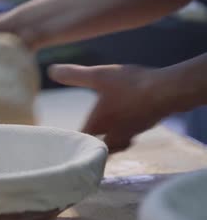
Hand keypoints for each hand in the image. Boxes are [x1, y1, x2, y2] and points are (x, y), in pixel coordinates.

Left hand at [48, 64, 171, 152]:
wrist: (168, 91)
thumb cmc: (130, 85)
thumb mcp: (99, 76)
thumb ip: (75, 75)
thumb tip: (51, 70)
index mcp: (98, 125)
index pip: (80, 141)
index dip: (71, 142)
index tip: (63, 143)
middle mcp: (114, 134)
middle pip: (98, 149)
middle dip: (91, 148)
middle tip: (82, 145)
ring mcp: (132, 132)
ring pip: (116, 144)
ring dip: (108, 142)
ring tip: (101, 137)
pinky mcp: (146, 124)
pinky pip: (131, 134)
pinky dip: (124, 132)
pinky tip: (125, 121)